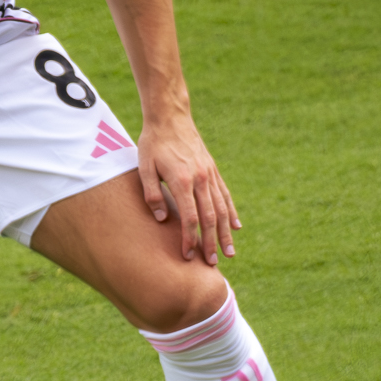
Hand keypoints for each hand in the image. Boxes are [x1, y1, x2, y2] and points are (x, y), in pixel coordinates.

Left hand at [137, 111, 239, 264]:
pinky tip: (237, 226)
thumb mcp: (144, 168)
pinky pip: (225, 195)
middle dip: (212, 242)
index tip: (188, 255)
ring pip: (222, 208)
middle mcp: (200, 179)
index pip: (189, 217)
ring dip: (226, 233)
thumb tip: (162, 219)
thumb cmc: (153, 144)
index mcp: (182, 181)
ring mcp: (209, 175)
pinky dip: (232, 212)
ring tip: (230, 253)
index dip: (189, 238)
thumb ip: (152, 195)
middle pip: (210, 217)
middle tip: (213, 264)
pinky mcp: (212, 170)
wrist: (170, 117)